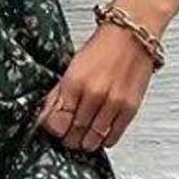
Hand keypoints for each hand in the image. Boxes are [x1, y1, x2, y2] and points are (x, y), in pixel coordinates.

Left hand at [35, 21, 158, 152]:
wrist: (132, 35)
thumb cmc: (103, 48)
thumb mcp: (72, 68)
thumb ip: (58, 95)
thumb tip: (46, 118)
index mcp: (75, 82)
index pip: (57, 122)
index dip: (54, 131)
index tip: (56, 131)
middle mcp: (94, 94)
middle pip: (74, 134)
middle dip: (69, 139)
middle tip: (69, 137)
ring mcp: (113, 103)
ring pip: (93, 140)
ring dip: (85, 143)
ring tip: (83, 138)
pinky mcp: (130, 109)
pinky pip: (112, 137)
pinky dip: (104, 140)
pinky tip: (100, 133)